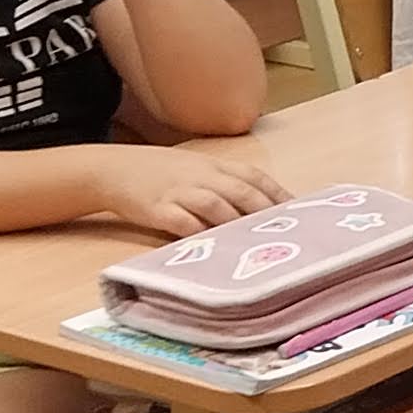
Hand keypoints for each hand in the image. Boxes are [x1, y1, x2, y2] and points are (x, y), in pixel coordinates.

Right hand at [92, 143, 287, 236]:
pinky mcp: (158, 209)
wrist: (113, 169)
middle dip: (266, 212)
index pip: (254, 177)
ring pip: (216, 206)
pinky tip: (214, 247)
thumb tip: (260, 207)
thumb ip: (224, 184)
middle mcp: (201, 176)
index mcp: (213, 165)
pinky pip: (182, 222)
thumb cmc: (160, 172)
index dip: (278, 194)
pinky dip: (199, 233)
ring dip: (238, 224)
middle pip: (241, 191)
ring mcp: (179, 191)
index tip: (300, 212)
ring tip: (257, 243)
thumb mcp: (196, 169)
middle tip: (286, 233)